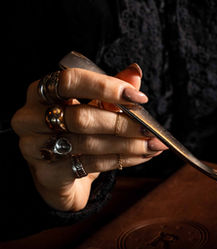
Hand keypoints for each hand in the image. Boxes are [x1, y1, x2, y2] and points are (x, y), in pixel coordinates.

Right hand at [10, 64, 167, 211]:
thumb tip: (135, 72)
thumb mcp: (95, 108)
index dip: (106, 88)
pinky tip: (141, 156)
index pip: (70, 80)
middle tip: (150, 129)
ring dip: (127, 144)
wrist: (60, 176)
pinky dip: (121, 159)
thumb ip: (113, 90)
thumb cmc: (77, 134)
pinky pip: (90, 164)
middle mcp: (30, 116)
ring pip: (88, 143)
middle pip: (81, 117)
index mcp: (42, 91)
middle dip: (122, 123)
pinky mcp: (47, 172)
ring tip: (153, 145)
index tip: (138, 98)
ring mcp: (34, 146)